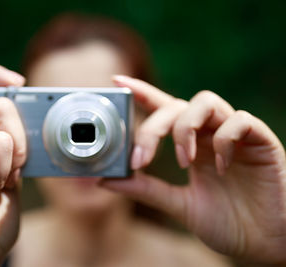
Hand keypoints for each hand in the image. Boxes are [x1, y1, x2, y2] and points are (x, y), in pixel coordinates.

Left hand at [100, 75, 285, 263]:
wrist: (266, 244)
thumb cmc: (227, 223)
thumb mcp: (177, 205)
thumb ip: (145, 189)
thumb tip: (104, 180)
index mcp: (191, 146)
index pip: (164, 109)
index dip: (142, 92)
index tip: (118, 81)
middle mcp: (210, 135)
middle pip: (177, 105)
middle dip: (153, 127)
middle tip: (142, 159)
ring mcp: (236, 135)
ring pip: (206, 102)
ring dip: (186, 128)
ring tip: (185, 161)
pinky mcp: (261, 141)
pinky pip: (240, 121)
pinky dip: (225, 139)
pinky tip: (223, 168)